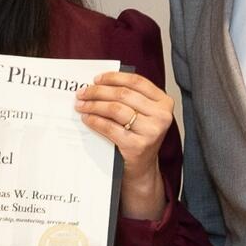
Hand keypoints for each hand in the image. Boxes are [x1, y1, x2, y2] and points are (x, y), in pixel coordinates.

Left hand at [76, 70, 174, 220]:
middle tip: (82, 93)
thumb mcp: (143, 114)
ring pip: (115, 109)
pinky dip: (95, 121)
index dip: (114, 77)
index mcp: (164, 102)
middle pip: (123, 94)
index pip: (136, 81)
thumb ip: (130, 98)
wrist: (142, 168)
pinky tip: (87, 119)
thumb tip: (99, 83)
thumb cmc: (140, 137)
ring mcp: (151, 131)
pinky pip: (110, 127)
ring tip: (82, 105)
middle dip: (98, 91)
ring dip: (93, 105)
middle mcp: (161, 115)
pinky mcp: (138, 146)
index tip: (96, 79)